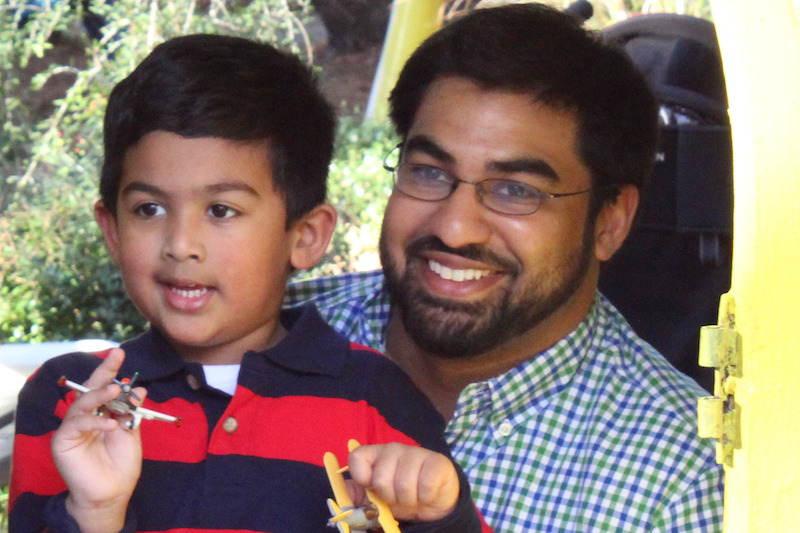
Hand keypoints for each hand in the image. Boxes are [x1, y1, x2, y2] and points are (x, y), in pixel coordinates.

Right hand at [51, 348, 144, 532]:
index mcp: (100, 413)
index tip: (119, 352)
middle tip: (116, 357)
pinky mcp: (63, 441)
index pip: (103, 387)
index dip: (109, 370)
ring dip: (99, 395)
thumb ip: (132, 411)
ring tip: (115, 391)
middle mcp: (84, 417)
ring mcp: (72, 428)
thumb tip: (138, 388)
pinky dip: (95, 422)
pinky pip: (77, 425)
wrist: (113, 491)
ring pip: (81, 404)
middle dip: (103, 372)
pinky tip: (112, 424)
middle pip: (89, 389)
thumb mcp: (131, 432)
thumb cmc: (121, 463)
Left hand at [347, 443, 458, 521]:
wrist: (435, 500)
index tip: (371, 488)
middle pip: (380, 479)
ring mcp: (416, 452)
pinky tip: (428, 493)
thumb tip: (346, 489)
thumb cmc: (402, 496)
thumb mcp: (378, 498)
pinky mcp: (437, 461)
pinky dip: (426, 497)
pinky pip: (425, 486)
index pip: (356, 457)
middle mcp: (393, 449)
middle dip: (389, 497)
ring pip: (403, 485)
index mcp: (376, 455)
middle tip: (398, 497)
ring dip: (409, 500)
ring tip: (414, 497)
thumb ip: (359, 494)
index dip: (361, 477)